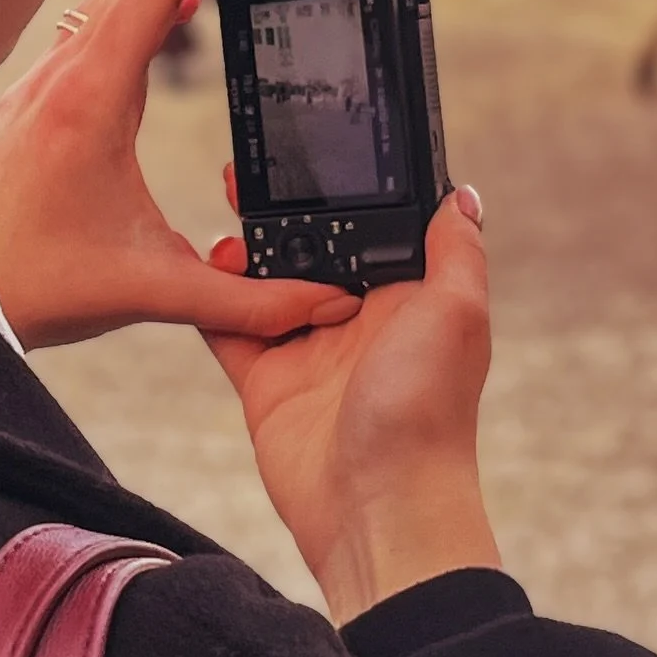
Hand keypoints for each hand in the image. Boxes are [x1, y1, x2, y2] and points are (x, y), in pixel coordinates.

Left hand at [0, 0, 362, 350]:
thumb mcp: (153, 291)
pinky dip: (144, 2)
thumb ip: (245, 303)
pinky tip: (173, 14)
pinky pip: (94, 25)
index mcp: (92, 96)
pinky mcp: (35, 103)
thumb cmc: (38, 286)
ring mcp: (44, 85)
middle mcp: (64, 75)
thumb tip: (325, 306)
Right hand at [207, 186, 500, 625]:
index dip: (344, 189)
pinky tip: (194, 264)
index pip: (373, 226)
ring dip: (242, 246)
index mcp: (406, 297)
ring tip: (223, 210)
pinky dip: (209, 297)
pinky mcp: (263, 381)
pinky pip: (227, 327)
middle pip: (311, 247)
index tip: (313, 148)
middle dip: (281, 209)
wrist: (376, 508)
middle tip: (246, 171)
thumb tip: (461, 194)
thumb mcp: (456, 315)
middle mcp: (356, 318)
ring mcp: (306, 348)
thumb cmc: (428, 414)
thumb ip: (455, 251)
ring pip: (263, 280)